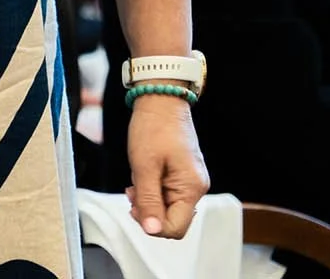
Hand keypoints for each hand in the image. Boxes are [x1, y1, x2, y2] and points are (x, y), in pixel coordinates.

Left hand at [123, 95, 208, 237]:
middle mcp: (197, 187)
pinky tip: (143, 177)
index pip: (175, 228)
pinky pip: (168, 193)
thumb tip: (152, 230)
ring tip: (136, 181)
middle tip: (133, 193)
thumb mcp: (145, 167)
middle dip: (149, 211)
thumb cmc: (154, 127)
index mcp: (191, 188)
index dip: (153, 225)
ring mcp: (191, 180)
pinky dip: (153, 190)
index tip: (135, 208)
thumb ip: (148, 201)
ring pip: (167, 206)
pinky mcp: (183, 173)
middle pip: (172, 219)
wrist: (161, 99)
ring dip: (148, 200)